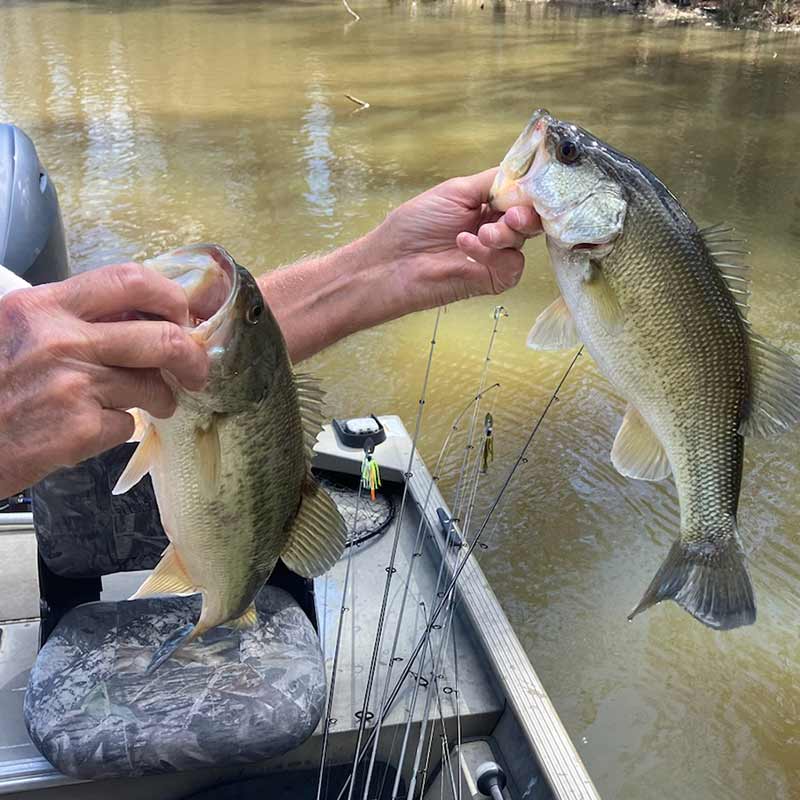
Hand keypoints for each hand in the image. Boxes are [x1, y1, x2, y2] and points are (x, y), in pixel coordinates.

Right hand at [0, 263, 207, 496]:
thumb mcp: (16, 329)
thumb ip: (70, 319)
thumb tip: (135, 317)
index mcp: (44, 306)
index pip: (130, 280)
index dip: (170, 296)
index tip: (182, 314)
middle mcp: (62, 341)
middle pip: (162, 337)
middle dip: (192, 357)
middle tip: (196, 370)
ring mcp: (74, 387)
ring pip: (152, 387)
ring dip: (163, 398)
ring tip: (156, 404)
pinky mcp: (79, 431)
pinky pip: (126, 426)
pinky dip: (120, 429)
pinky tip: (95, 429)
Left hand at [374, 167, 541, 307]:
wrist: (395, 260)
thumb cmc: (415, 224)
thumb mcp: (456, 190)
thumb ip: (493, 181)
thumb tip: (524, 175)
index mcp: (488, 204)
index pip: (523, 195)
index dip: (531, 192)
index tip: (532, 188)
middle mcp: (496, 227)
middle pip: (531, 218)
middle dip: (525, 214)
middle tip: (512, 215)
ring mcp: (496, 254)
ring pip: (522, 241)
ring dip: (505, 234)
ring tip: (481, 233)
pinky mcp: (494, 278)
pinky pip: (511, 265)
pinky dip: (493, 254)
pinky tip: (467, 246)